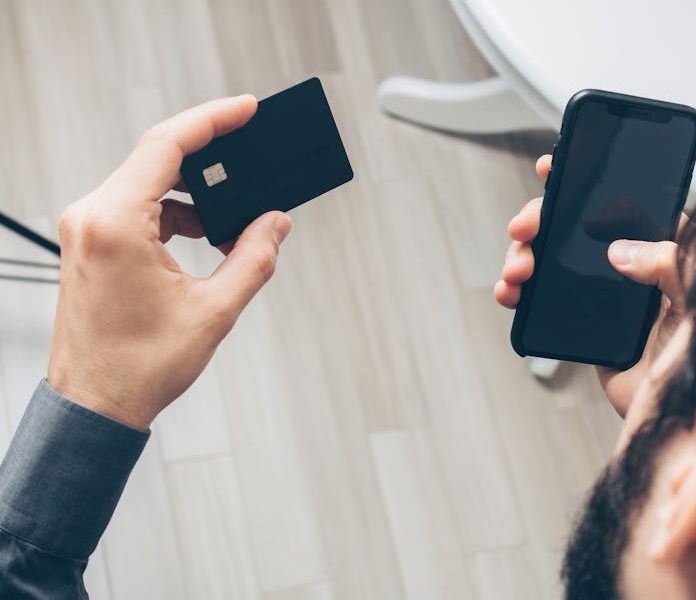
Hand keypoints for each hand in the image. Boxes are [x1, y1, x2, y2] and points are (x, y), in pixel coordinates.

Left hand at [48, 95, 291, 428]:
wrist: (94, 405)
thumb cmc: (140, 366)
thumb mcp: (214, 311)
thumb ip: (252, 258)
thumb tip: (276, 224)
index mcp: (115, 223)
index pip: (166, 145)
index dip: (213, 119)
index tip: (247, 108)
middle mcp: (92, 216)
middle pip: (157, 158)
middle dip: (211, 157)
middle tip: (253, 155)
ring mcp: (86, 229)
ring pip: (149, 185)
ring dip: (196, 195)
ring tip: (236, 221)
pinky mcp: (90, 244)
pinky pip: (139, 209)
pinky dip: (176, 215)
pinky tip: (207, 237)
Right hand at [494, 155, 687, 417]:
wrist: (685, 424)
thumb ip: (673, 263)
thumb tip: (619, 250)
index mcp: (666, 250)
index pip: (623, 200)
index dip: (586, 179)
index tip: (554, 168)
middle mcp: (634, 267)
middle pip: (575, 226)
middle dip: (542, 220)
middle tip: (524, 227)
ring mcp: (605, 297)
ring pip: (553, 260)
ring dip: (524, 257)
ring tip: (515, 272)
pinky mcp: (584, 327)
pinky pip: (544, 301)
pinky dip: (521, 294)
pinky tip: (510, 294)